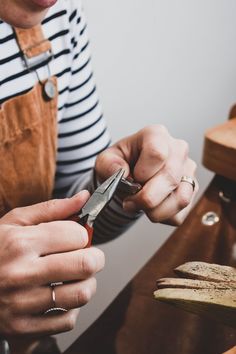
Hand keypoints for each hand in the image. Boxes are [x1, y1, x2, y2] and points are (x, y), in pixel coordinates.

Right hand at [0, 192, 104, 338]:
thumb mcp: (15, 222)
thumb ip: (53, 209)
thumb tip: (84, 197)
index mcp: (21, 243)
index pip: (77, 235)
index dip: (82, 235)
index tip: (76, 238)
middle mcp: (21, 273)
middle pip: (86, 265)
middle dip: (94, 258)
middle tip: (86, 256)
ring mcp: (21, 303)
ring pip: (82, 294)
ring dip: (86, 283)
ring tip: (73, 277)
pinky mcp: (22, 327)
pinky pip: (67, 320)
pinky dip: (71, 308)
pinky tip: (58, 297)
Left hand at [95, 125, 197, 224]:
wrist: (131, 173)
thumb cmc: (122, 162)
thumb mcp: (106, 160)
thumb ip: (108, 165)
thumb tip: (122, 174)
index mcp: (156, 135)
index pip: (157, 153)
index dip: (143, 173)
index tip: (132, 179)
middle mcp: (177, 150)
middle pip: (170, 178)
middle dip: (146, 198)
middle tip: (130, 202)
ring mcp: (188, 171)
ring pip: (181, 198)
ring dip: (155, 211)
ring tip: (140, 206)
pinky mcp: (191, 190)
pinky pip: (181, 213)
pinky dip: (162, 217)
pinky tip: (152, 208)